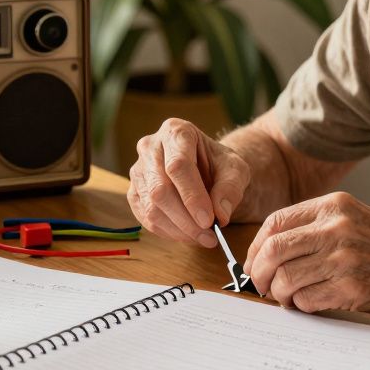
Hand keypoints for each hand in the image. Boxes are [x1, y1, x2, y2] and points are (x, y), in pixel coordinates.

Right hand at [126, 118, 251, 248]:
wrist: (205, 168)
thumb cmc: (218, 164)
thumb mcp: (235, 169)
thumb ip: (231, 188)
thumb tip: (220, 215)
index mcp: (176, 132)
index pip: (178, 165)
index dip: (192, 196)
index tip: (209, 220)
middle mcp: (150, 147)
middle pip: (160, 189)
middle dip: (186, 219)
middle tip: (209, 236)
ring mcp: (138, 170)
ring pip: (151, 207)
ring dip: (179, 229)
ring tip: (203, 237)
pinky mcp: (134, 192)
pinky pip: (146, 218)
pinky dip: (169, 232)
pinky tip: (188, 234)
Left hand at [243, 192, 369, 315]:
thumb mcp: (353, 218)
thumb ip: (314, 226)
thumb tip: (267, 250)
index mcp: (333, 206)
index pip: (275, 223)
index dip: (256, 247)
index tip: (254, 262)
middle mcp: (336, 228)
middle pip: (273, 250)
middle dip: (258, 272)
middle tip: (260, 285)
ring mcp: (344, 258)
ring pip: (285, 279)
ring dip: (279, 293)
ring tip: (287, 297)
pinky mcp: (352, 287)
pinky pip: (307, 300)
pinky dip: (301, 305)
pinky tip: (308, 303)